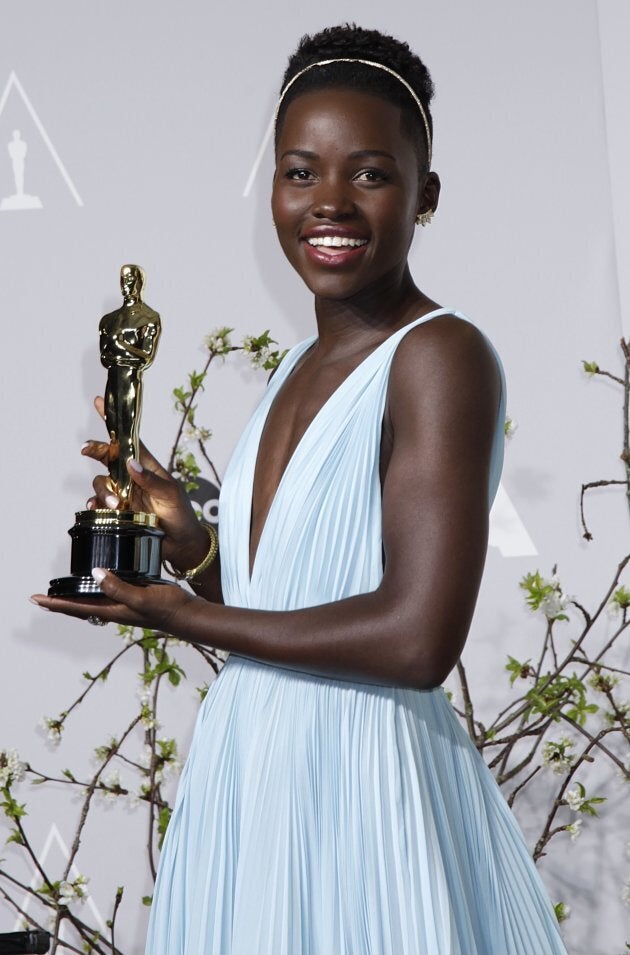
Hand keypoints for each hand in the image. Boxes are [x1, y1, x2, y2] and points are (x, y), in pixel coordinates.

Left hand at [32, 569, 198, 633]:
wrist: (188, 614)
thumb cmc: (167, 609)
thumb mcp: (142, 598)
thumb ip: (119, 587)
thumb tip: (96, 573)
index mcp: (112, 611)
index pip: (76, 608)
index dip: (55, 604)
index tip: (36, 599)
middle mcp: (114, 609)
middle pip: (79, 607)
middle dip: (60, 603)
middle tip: (42, 597)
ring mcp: (123, 604)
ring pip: (92, 600)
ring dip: (76, 597)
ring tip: (63, 590)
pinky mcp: (133, 596)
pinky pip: (108, 593)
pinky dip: (97, 587)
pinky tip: (99, 579)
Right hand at [82, 397, 208, 569]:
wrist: (180, 545)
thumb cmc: (181, 515)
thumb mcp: (171, 495)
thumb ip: (152, 480)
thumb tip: (131, 463)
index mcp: (147, 467)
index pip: (130, 440)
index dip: (115, 421)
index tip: (100, 402)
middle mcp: (131, 478)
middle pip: (108, 458)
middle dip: (96, 450)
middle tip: (87, 449)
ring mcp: (123, 495)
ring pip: (101, 483)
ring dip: (103, 491)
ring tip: (117, 505)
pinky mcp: (117, 514)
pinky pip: (98, 505)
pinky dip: (94, 505)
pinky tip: (96, 508)